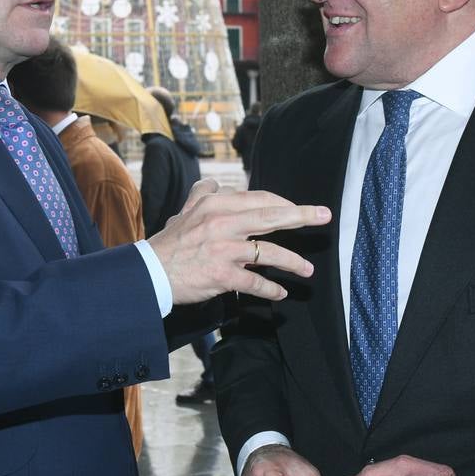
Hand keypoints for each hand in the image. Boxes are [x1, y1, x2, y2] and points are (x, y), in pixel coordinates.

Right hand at [148, 179, 329, 304]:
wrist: (150, 273)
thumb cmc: (170, 244)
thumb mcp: (185, 211)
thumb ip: (202, 195)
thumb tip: (215, 182)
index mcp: (216, 204)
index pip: (259, 198)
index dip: (283, 203)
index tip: (300, 209)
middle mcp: (222, 222)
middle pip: (271, 216)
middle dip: (302, 215)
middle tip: (324, 216)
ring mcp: (223, 249)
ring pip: (269, 252)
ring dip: (293, 261)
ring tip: (307, 270)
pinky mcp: (222, 275)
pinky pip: (255, 282)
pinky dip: (271, 289)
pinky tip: (281, 293)